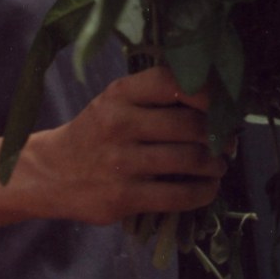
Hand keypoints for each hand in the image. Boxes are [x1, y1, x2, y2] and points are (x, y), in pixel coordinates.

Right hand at [16, 65, 227, 226]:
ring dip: (216, 164)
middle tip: (229, 140)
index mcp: (119, 94)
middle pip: (190, 125)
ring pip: (190, 160)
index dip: (206, 92)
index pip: (171, 81)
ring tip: (220, 164)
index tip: (223, 103)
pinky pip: (178, 196)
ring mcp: (122, 162)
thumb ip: (153, 97)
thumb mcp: (114, 103)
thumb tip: (213, 100)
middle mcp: (120, 123)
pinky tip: (208, 188)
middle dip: (219, 134)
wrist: (50, 173)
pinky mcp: (124, 197)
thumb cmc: (94, 134)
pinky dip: (203, 192)